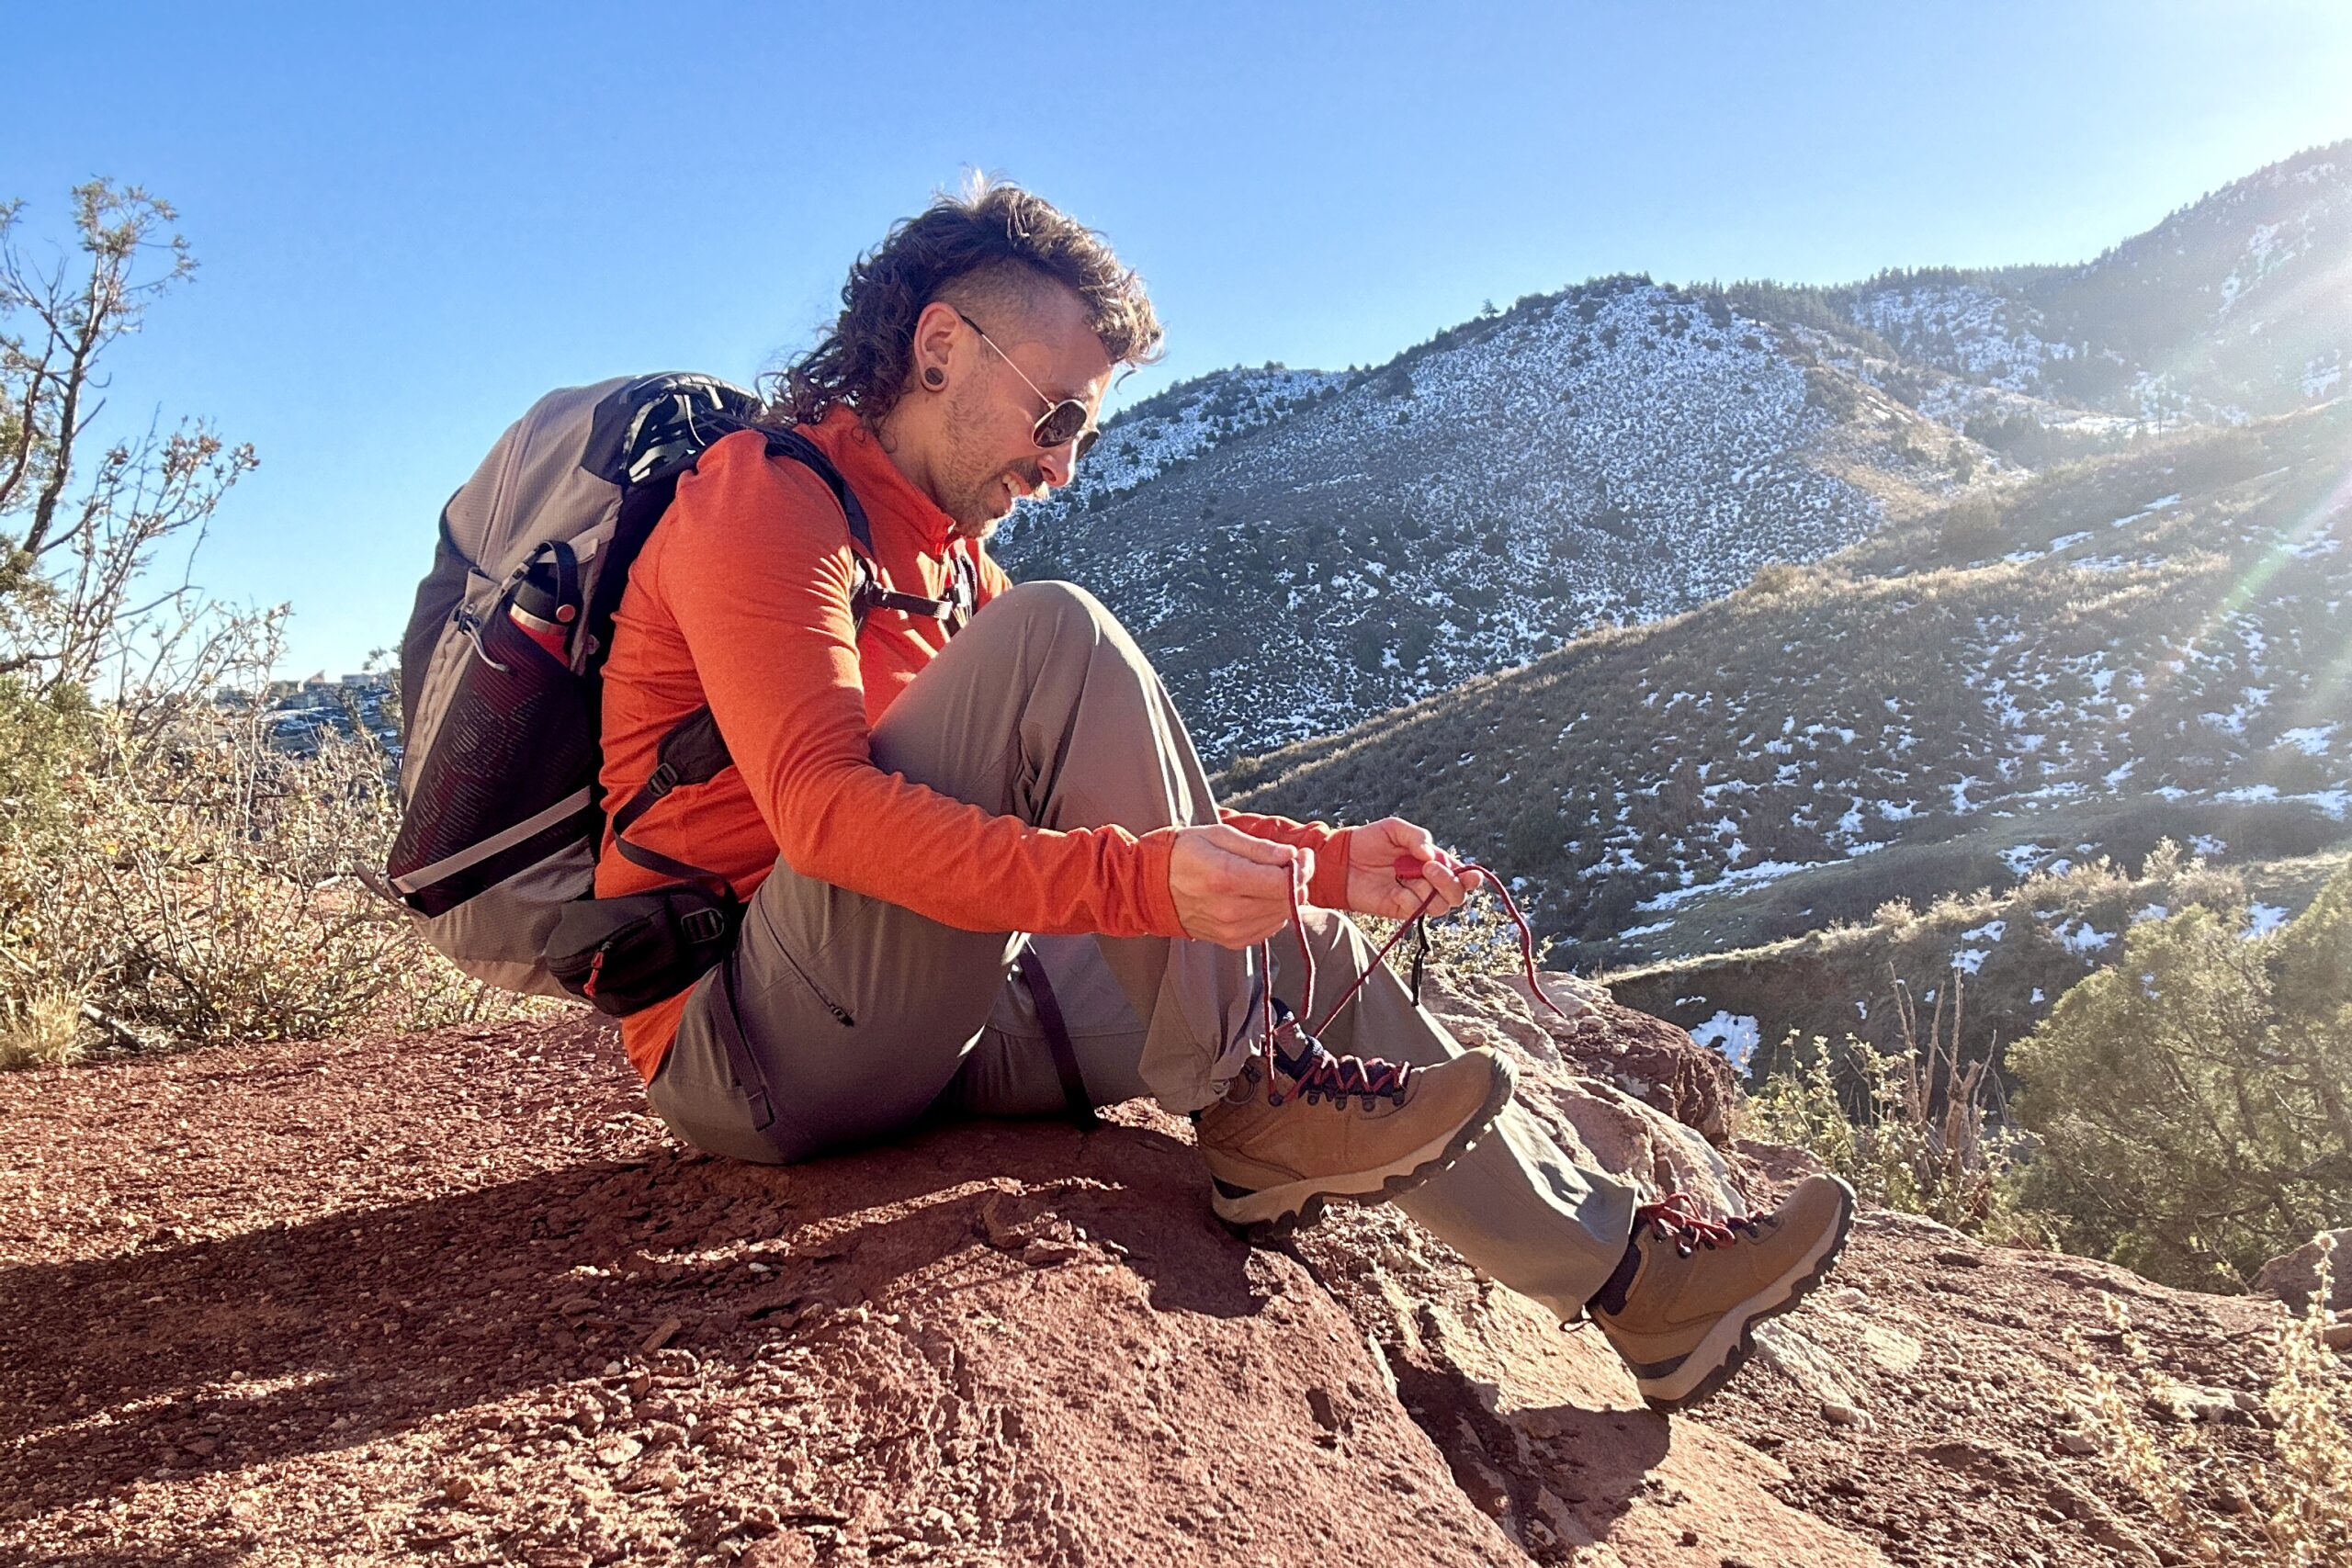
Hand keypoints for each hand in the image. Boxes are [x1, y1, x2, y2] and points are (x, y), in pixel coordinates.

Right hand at [1168, 823, 1310, 947]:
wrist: (1149, 886)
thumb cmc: (1182, 853)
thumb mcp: (1218, 835)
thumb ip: (1258, 848)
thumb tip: (1290, 856)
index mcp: (1227, 877)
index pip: (1284, 883)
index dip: (1303, 869)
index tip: (1302, 856)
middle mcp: (1231, 909)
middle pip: (1287, 901)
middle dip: (1297, 880)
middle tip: (1289, 863)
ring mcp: (1231, 929)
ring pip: (1282, 917)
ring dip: (1284, 897)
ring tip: (1269, 878)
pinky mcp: (1231, 941)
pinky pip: (1268, 929)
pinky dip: (1272, 912)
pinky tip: (1258, 896)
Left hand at [1344, 817, 1485, 919]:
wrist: (1340, 859)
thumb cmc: (1369, 841)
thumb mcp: (1394, 829)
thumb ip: (1416, 836)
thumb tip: (1432, 855)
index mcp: (1432, 861)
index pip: (1460, 874)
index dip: (1470, 877)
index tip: (1470, 875)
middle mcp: (1428, 881)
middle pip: (1456, 894)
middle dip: (1449, 882)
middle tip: (1429, 868)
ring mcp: (1414, 897)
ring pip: (1440, 906)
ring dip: (1432, 891)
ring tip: (1411, 876)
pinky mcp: (1399, 909)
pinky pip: (1416, 911)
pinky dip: (1410, 901)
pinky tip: (1395, 891)